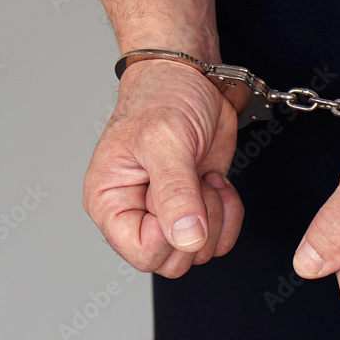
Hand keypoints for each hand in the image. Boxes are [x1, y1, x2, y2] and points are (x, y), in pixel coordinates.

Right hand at [83, 60, 243, 277]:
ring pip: (198, 252)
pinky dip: (229, 214)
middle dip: (197, 226)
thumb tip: (185, 237)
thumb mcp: (165, 141)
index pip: (143, 254)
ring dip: (215, 216)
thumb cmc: (164, 97)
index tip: (182, 196)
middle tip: (195, 183)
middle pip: (172, 262)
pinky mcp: (197, 206)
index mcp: (110, 202)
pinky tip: (217, 181)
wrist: (193, 77)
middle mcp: (135, 212)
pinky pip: (218, 238)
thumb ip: (174, 192)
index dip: (172, 236)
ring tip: (201, 176)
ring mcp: (168, 213)